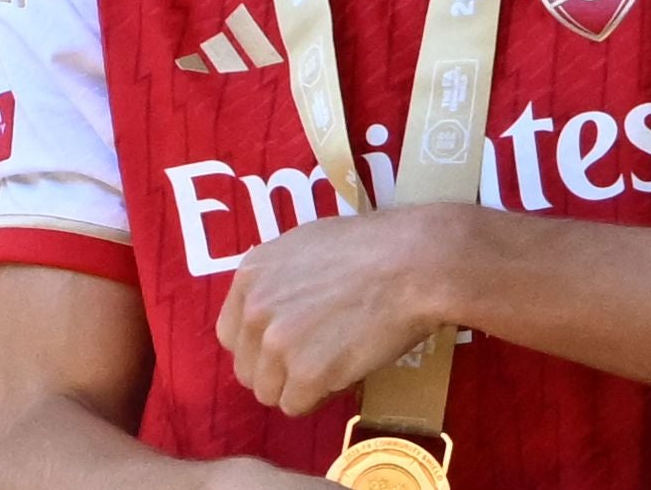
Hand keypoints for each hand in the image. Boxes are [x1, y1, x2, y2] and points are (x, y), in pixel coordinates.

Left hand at [212, 203, 474, 416]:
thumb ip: (281, 278)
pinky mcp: (306, 373)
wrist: (419, 261)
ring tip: (339, 360)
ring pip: (270, 392)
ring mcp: (277, 343)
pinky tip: (349, 368)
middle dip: (280, 370)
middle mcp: (255, 309)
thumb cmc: (379, 246)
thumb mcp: (312, 244)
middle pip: (247, 369)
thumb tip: (277, 305)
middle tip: (321, 354)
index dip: (261, 345)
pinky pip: (297, 406)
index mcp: (252, 274)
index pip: (231, 335)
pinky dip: (322, 396)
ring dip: (301, 386)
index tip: (292, 342)